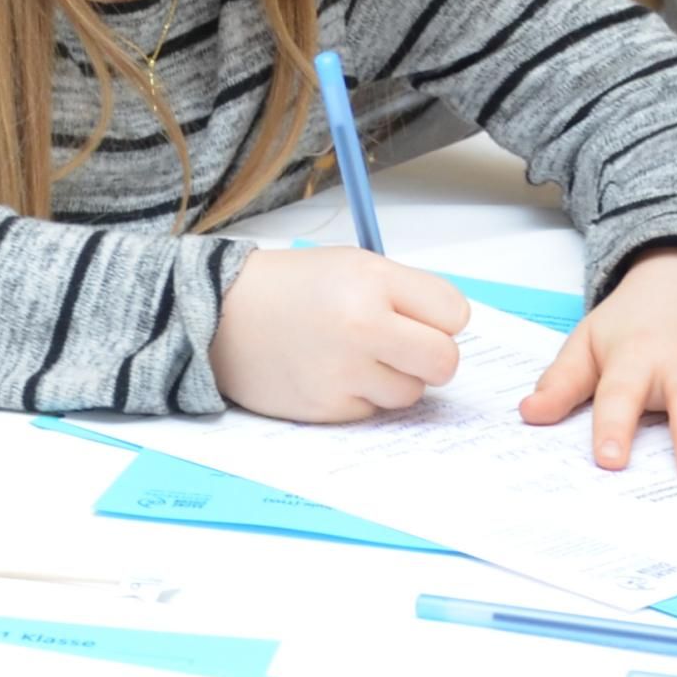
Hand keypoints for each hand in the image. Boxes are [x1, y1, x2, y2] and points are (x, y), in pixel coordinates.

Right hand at [211, 248, 471, 423]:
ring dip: (393, 379)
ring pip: (411, 393)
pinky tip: (329, 373)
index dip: (439, 319)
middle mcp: (361, 327)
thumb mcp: (353, 266)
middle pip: (444, 362)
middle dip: (431, 358)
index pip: (455, 315)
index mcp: (372, 282)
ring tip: (355, 357)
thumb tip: (451, 336)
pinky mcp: (326, 407)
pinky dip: (359, 396)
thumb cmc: (292, 288)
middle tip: (404, 348)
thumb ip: (406, 295)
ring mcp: (343, 372)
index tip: (417, 317)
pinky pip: (372, 411)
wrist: (221, 314)